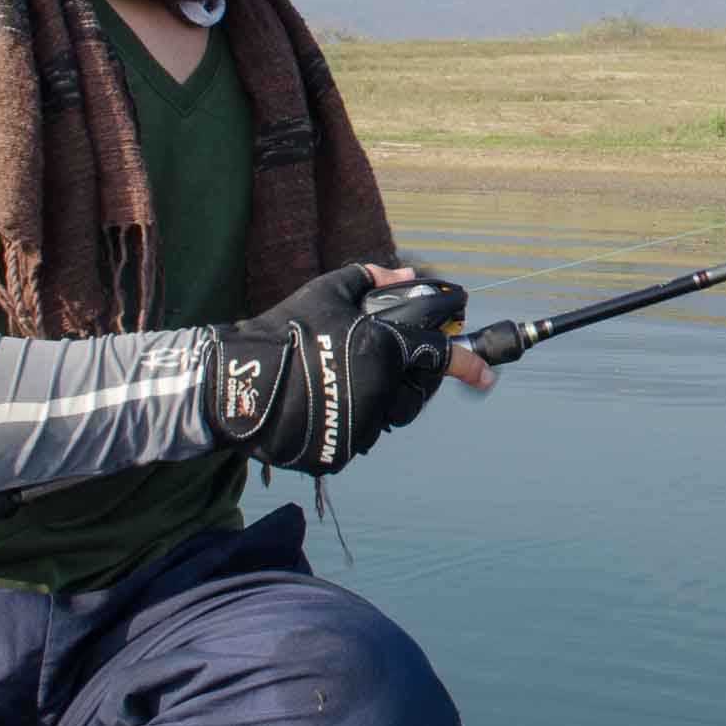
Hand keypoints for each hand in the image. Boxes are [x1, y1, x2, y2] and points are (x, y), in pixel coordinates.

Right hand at [204, 263, 482, 473]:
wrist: (238, 382)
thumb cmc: (284, 331)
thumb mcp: (327, 292)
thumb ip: (371, 279)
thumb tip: (405, 273)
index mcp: (385, 350)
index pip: (441, 358)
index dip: (469, 365)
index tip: (486, 376)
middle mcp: (382, 390)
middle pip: (415, 395)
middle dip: (406, 383)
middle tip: (378, 370)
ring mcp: (362, 425)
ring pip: (385, 418)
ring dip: (374, 404)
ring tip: (339, 385)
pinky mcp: (341, 452)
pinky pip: (356, 439)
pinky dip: (345, 425)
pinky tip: (320, 408)